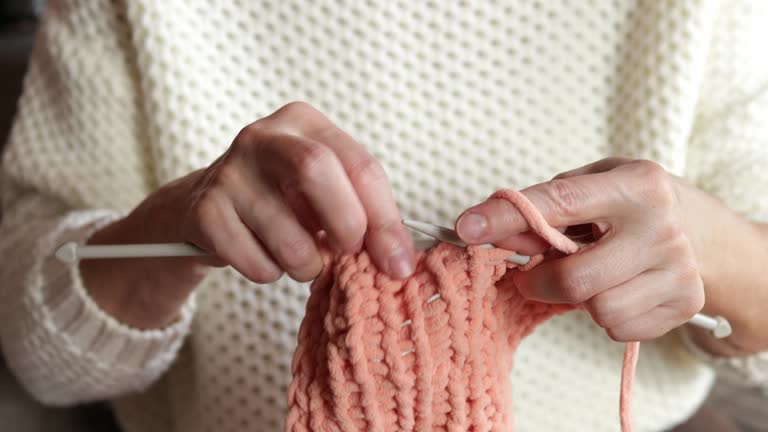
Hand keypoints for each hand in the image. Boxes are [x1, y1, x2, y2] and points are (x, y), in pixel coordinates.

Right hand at [83, 102, 414, 327]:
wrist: (208, 210)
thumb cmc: (282, 200)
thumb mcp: (326, 193)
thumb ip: (365, 215)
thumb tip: (399, 262)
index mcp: (304, 123)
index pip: (360, 165)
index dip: (386, 220)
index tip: (398, 263)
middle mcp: (262, 136)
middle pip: (317, 170)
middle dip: (346, 226)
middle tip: (346, 253)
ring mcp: (228, 172)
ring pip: (289, 237)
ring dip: (307, 265)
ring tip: (300, 256)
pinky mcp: (204, 211)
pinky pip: (257, 264)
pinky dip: (271, 274)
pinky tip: (263, 255)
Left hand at [455, 158, 704, 341]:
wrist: (707, 233)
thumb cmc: (633, 204)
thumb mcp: (593, 186)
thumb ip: (543, 208)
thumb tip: (492, 234)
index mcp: (637, 185)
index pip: (559, 203)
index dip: (506, 218)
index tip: (466, 227)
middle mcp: (662, 228)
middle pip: (573, 278)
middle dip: (539, 281)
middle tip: (532, 273)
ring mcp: (679, 271)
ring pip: (596, 309)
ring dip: (577, 297)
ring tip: (591, 272)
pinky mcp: (684, 305)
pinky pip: (617, 329)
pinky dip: (604, 314)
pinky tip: (617, 288)